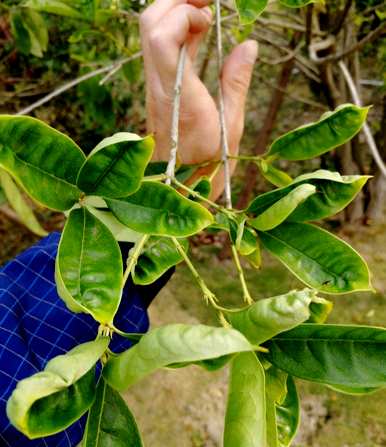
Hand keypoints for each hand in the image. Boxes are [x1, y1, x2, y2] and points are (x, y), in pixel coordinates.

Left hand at [140, 0, 257, 198]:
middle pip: (149, 23)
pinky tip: (200, 30)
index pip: (161, 40)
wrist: (179, 183)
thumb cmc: (209, 162)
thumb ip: (237, 83)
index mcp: (180, 97)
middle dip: (176, 0)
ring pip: (151, 30)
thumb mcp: (232, 126)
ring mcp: (154, 84)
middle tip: (208, 1)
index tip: (209, 18)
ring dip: (176, 10)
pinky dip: (178, 29)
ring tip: (207, 11)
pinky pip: (160, 45)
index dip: (181, 16)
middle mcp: (159, 86)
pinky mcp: (157, 86)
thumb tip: (248, 44)